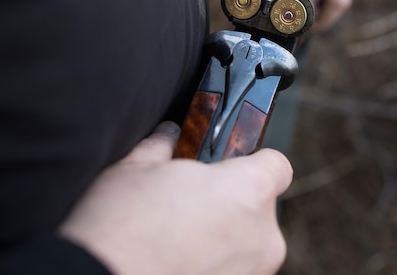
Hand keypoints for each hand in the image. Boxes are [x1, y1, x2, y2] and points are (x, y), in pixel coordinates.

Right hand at [59, 122, 292, 274]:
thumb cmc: (118, 226)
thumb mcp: (135, 169)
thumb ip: (164, 146)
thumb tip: (169, 135)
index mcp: (248, 190)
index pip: (278, 166)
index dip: (254, 163)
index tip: (229, 168)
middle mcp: (263, 235)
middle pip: (260, 209)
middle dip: (232, 204)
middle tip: (190, 205)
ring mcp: (253, 273)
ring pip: (246, 245)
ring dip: (223, 239)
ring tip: (178, 240)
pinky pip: (233, 272)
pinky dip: (213, 267)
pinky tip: (177, 263)